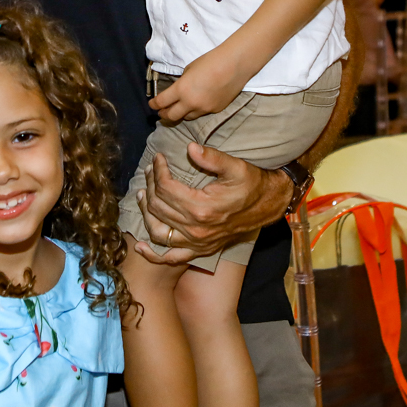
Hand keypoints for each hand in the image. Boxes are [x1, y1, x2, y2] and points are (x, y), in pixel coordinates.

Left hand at [131, 146, 290, 263]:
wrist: (267, 206)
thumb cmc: (251, 184)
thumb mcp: (235, 167)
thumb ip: (212, 157)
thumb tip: (190, 148)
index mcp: (202, 208)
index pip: (166, 188)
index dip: (158, 170)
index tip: (158, 158)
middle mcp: (196, 229)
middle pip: (158, 207)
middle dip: (150, 185)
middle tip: (151, 171)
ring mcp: (196, 243)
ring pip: (158, 231)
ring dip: (145, 213)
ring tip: (142, 194)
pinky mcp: (199, 250)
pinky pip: (170, 258)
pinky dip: (152, 255)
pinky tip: (139, 246)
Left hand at [149, 46, 246, 123]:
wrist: (234, 65)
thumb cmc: (210, 62)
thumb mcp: (189, 70)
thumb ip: (182, 83)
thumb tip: (179, 90)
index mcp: (181, 90)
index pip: (162, 102)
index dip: (154, 105)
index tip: (151, 105)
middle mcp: (191, 103)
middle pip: (172, 116)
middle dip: (164, 115)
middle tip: (161, 113)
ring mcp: (204, 109)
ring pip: (187, 117)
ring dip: (181, 114)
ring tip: (178, 111)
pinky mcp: (216, 110)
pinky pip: (202, 113)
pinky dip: (196, 110)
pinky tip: (197, 104)